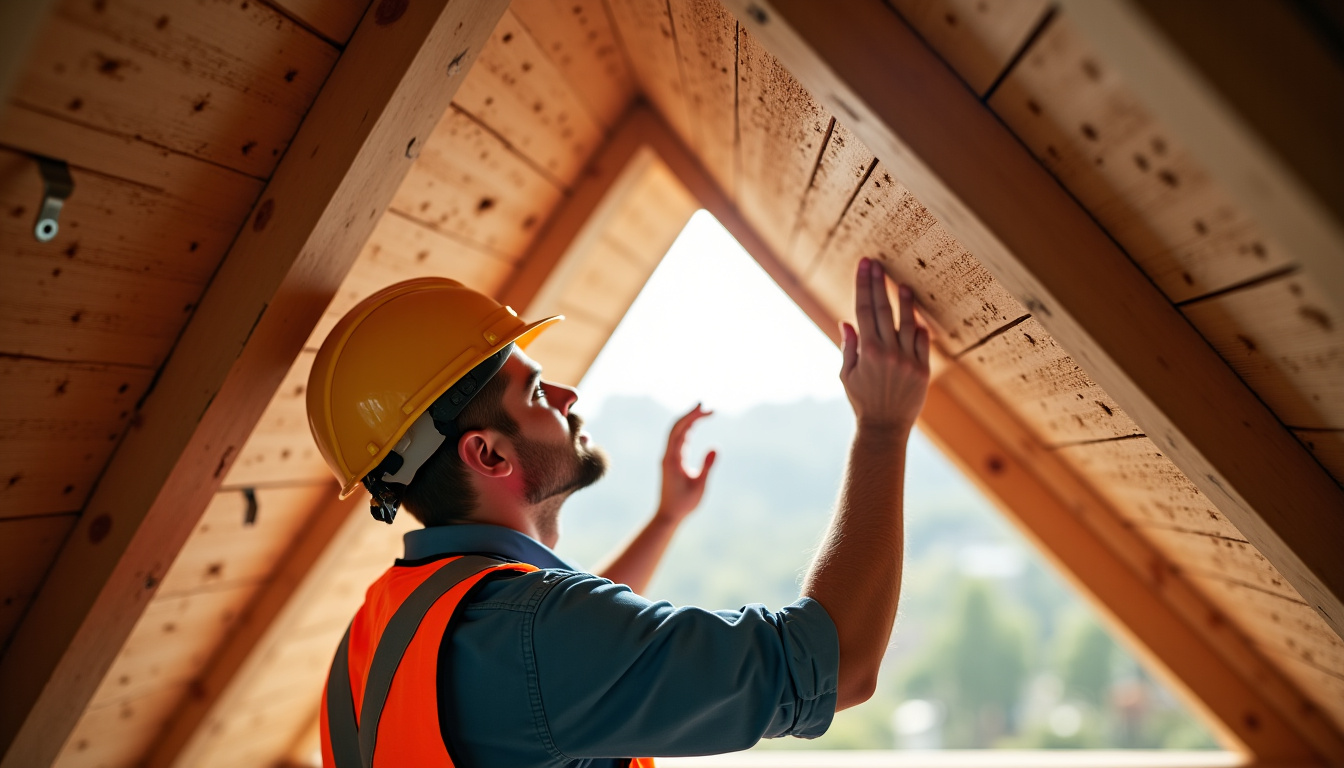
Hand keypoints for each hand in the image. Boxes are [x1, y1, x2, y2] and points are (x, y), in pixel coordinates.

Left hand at [657, 404, 716, 522]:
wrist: (668, 515)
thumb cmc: (684, 503)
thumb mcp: (699, 486)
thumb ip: (707, 466)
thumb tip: (715, 447)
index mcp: (671, 458)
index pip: (680, 431)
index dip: (691, 417)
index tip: (704, 408)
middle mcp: (668, 455)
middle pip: (677, 428)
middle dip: (691, 414)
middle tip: (707, 406)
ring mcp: (670, 457)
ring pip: (678, 433)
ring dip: (690, 421)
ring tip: (707, 412)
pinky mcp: (673, 461)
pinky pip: (680, 440)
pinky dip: (688, 431)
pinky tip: (697, 426)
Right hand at [839, 258, 929, 431]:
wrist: (885, 427)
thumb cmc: (862, 400)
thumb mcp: (847, 375)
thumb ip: (849, 346)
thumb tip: (846, 321)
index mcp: (867, 351)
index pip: (863, 309)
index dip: (864, 285)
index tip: (865, 265)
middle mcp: (888, 352)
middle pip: (883, 309)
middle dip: (879, 283)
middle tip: (877, 263)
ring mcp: (908, 360)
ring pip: (908, 322)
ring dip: (904, 300)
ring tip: (901, 283)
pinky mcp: (923, 369)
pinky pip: (923, 341)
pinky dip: (919, 326)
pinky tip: (916, 314)